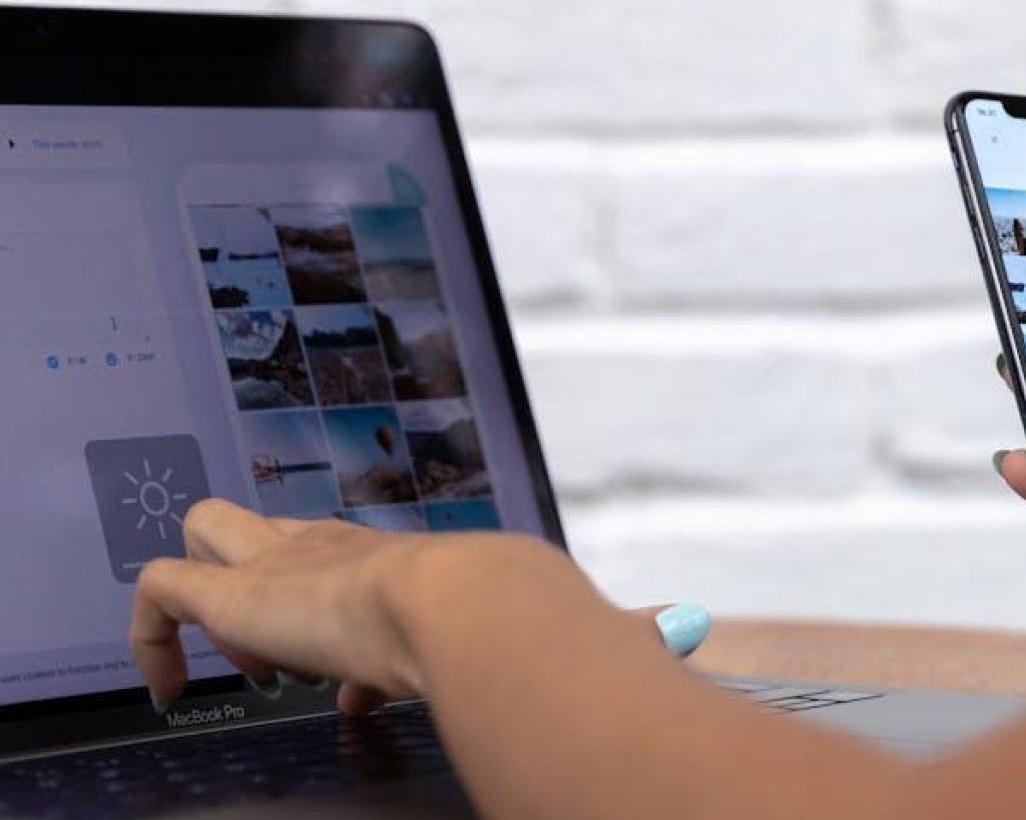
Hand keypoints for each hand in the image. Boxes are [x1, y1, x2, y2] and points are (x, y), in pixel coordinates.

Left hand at [130, 501, 708, 714]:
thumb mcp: (572, 628)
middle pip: (270, 522)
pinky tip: (171, 693)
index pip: (355, 569)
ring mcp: (284, 562)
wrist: (478, 611)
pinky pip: (159, 593)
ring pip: (206, 532)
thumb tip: (686, 628)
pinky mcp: (237, 592)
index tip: (362, 694)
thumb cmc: (524, 620)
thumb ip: (626, 629)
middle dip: (258, 568)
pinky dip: (150, 639)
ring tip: (224, 663)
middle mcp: (340, 549)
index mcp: (404, 562)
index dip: (348, 631)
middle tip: (274, 643)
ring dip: (205, 593)